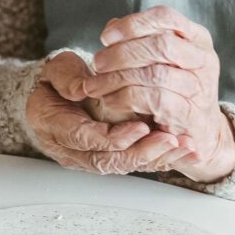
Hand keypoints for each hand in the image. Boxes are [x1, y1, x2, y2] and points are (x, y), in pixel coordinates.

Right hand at [26, 52, 189, 174]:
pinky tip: (182, 152)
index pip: (83, 137)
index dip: (113, 136)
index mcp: (51, 124)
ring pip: (121, 166)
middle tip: (170, 140)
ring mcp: (85, 157)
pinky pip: (131, 164)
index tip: (141, 126)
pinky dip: (158, 159)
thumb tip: (82, 88)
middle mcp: (67, 148)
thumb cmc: (56, 81)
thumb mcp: (56, 69)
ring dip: (155, 158)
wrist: (50, 96)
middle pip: (106, 160)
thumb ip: (67, 77)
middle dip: (142, 152)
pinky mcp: (104, 158)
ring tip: (184, 147)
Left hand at [84, 7, 234, 181]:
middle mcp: (203, 58)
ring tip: (94, 85)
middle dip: (121, 53)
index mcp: (194, 36)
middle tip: (96, 63)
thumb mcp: (154, 58)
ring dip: (117, 78)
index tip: (104, 37)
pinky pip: (156, 100)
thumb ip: (135, 40)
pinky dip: (126, 99)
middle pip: (161, 44)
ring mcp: (201, 87)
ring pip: (156, 74)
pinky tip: (110, 100)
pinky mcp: (192, 114)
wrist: (196, 128)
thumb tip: (111, 28)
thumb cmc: (167, 85)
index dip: (132, 24)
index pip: (165, 16)